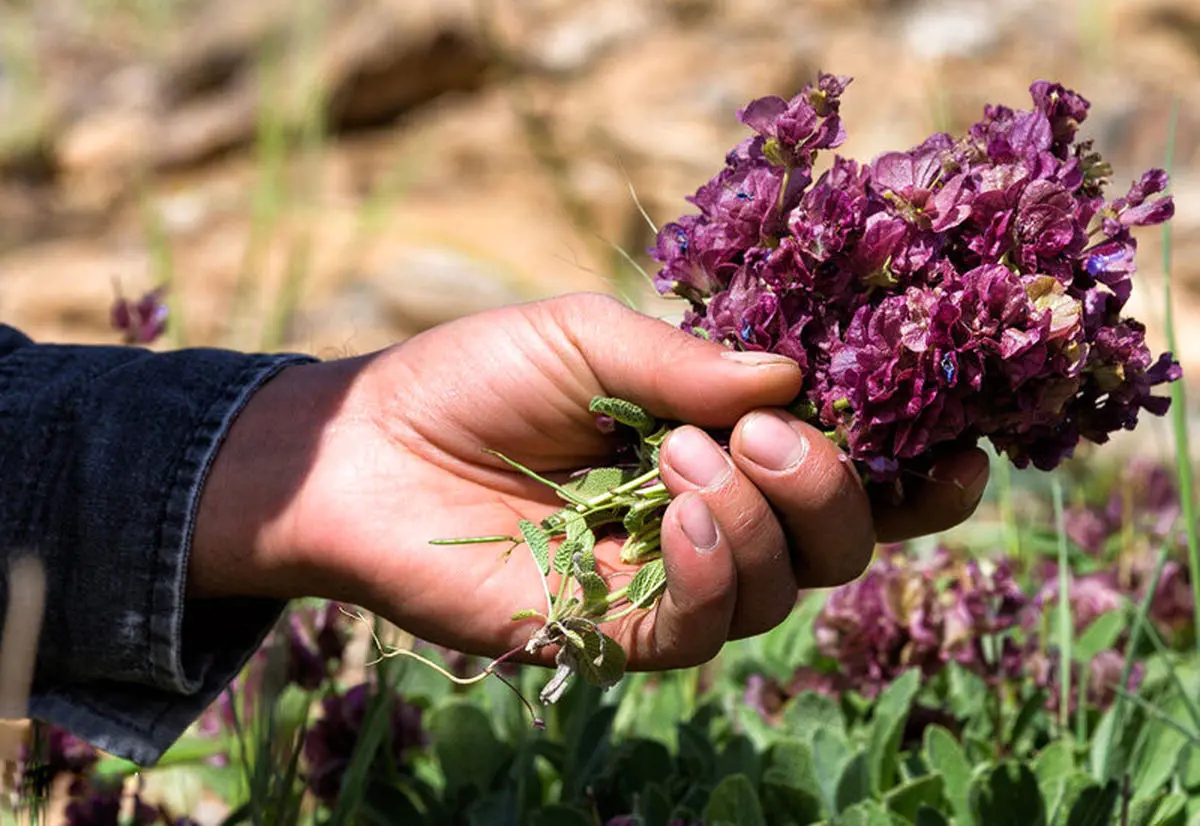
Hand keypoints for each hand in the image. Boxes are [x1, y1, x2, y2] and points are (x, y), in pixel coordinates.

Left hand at [191, 293, 988, 668]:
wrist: (367, 448)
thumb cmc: (474, 377)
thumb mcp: (588, 336)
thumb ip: (690, 362)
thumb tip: (794, 380)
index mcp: (721, 445)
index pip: (841, 471)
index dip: (908, 470)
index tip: (953, 448)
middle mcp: (714, 520)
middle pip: (839, 542)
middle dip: (833, 490)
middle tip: (769, 437)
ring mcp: (669, 582)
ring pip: (784, 588)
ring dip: (760, 520)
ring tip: (684, 457)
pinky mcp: (616, 633)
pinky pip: (705, 629)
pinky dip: (712, 571)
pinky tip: (674, 516)